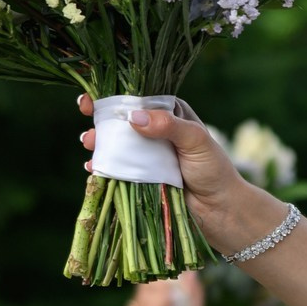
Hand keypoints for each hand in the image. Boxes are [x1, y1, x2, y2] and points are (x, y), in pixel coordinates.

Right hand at [77, 94, 251, 214]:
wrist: (220, 209)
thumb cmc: (214, 170)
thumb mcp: (196, 141)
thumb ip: (168, 125)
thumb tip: (134, 117)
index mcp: (169, 114)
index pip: (137, 99)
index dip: (113, 96)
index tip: (92, 100)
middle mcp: (155, 131)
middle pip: (120, 120)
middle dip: (100, 119)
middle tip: (86, 118)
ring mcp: (146, 154)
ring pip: (115, 143)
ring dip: (98, 142)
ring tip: (89, 143)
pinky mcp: (141, 176)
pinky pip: (116, 168)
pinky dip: (103, 166)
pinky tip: (94, 167)